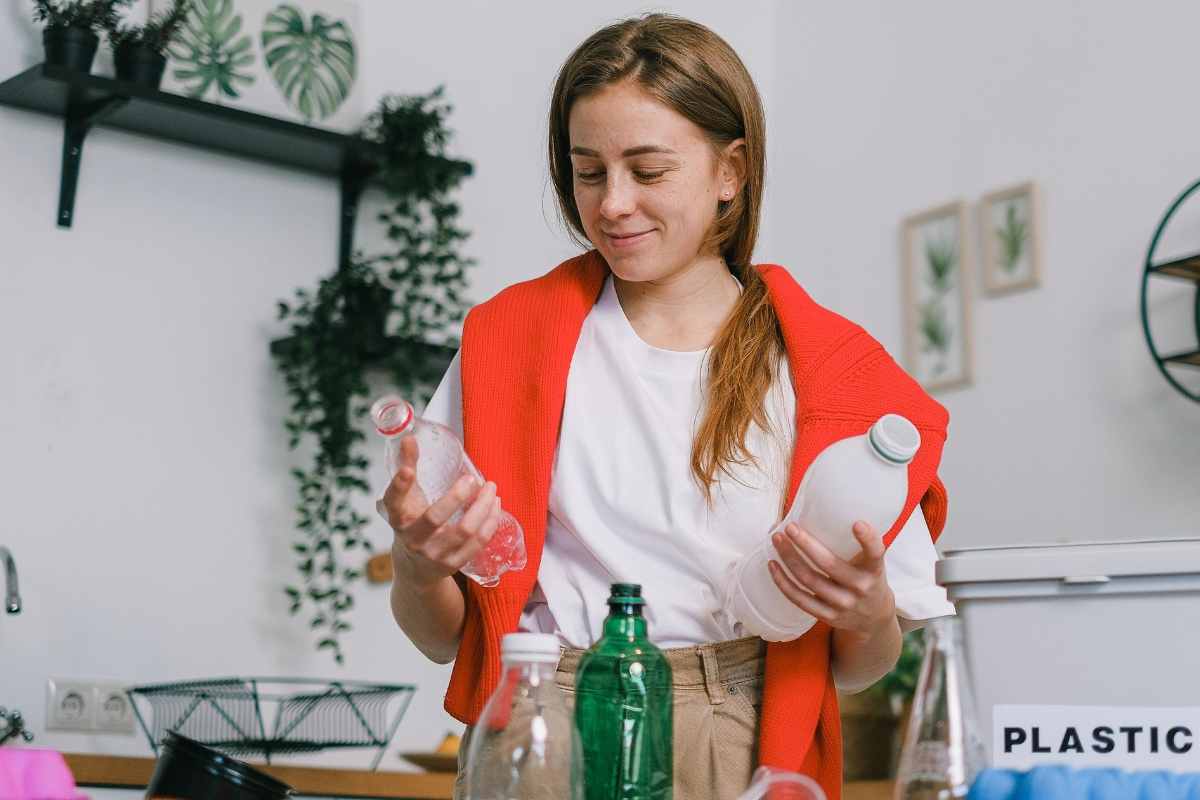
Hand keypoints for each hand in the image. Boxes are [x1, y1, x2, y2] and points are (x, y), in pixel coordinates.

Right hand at [379, 435, 502, 589]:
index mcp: (398, 517)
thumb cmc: (412, 522)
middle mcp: (413, 538)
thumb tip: (409, 438)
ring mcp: (433, 554)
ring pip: (464, 530)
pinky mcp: (453, 564)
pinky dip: (490, 522)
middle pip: (435, 517)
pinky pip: (478, 543)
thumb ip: (407, 467)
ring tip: (492, 489)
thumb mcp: (405, 499)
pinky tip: (495, 506)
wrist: (415, 569)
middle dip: (457, 496)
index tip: (408, 470)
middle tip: (474, 479)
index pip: (394, 501)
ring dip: (483, 507)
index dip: (399, 485)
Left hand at [768, 520, 896, 637]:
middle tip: (790, 527)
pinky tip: (773, 566)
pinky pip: (800, 599)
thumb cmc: (867, 578)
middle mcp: (860, 588)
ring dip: (789, 558)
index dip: (867, 539)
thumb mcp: (871, 562)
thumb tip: (822, 510)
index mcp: (874, 570)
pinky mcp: (828, 616)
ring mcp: (843, 604)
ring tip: (777, 540)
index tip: (857, 523)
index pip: (875, 553)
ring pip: (809, 580)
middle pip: (829, 564)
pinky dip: (783, 582)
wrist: (874, 618)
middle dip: (806, 544)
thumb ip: (857, 544)